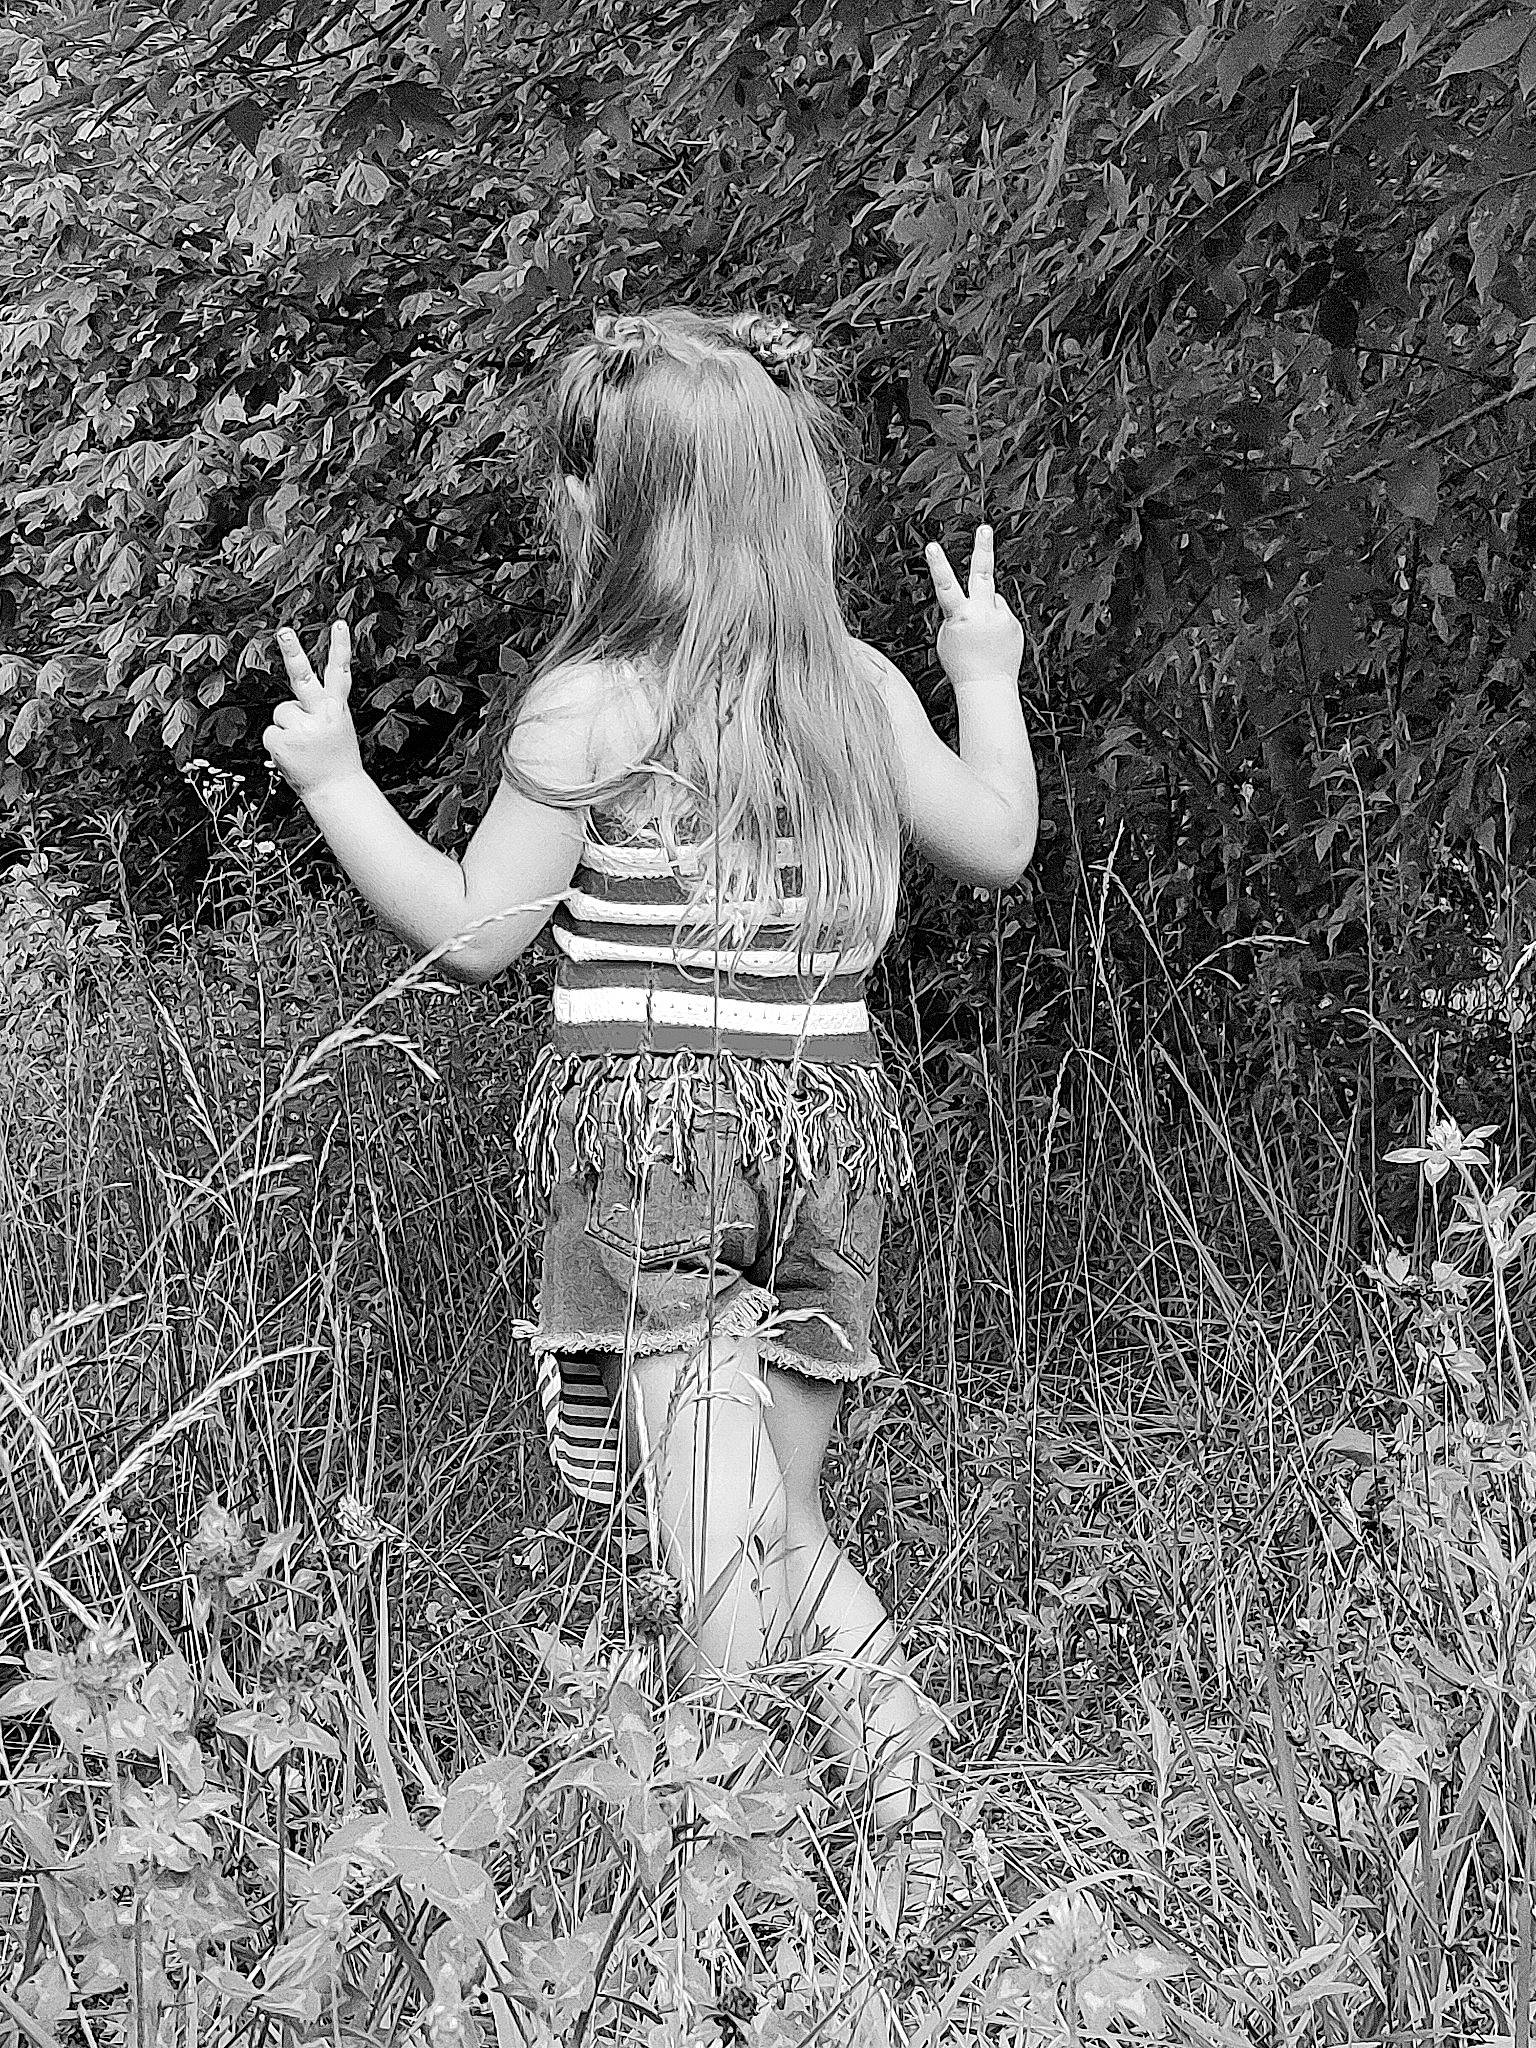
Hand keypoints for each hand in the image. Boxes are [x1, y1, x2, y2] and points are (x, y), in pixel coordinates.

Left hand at [263, 620, 363, 798]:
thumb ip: (321, 710)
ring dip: (287, 728)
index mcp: (336, 709)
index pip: (340, 673)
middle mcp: (322, 715)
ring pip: (281, 712)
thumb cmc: (335, 759)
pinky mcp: (284, 741)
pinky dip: (278, 744)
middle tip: (284, 631)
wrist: (337, 790)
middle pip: (303, 678)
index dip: (340, 647)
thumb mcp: (338, 728)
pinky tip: (293, 754)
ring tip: (303, 747)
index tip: (340, 624)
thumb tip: (295, 705)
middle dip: (293, 652)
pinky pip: (271, 732)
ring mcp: (302, 728)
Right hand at [925, 525, 1024, 692]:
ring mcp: (1001, 617)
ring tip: (983, 634)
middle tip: (984, 528)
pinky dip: (997, 623)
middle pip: (981, 574)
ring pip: (992, 599)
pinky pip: (1003, 614)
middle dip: (982, 548)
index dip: (937, 565)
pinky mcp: (1014, 624)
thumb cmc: (963, 666)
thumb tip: (974, 599)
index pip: (945, 586)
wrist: (986, 685)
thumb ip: (959, 613)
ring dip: (986, 609)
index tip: (932, 546)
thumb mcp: (947, 637)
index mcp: (960, 617)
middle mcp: (982, 613)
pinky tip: (993, 640)